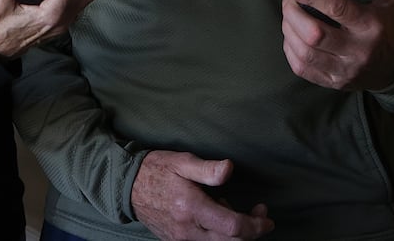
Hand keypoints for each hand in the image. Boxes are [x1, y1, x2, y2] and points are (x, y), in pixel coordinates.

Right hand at [131, 151, 273, 239]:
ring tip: (230, 209)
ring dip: (235, 235)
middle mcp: (187, 230)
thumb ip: (208, 169)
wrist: (127, 187)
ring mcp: (181, 240)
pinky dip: (219, 237)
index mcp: (191, 208)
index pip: (233, 227)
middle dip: (251, 231)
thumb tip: (230, 169)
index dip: (256, 225)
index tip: (266, 218)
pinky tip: (215, 218)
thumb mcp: (182, 162)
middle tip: (258, 212)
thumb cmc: (156, 170)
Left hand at [280, 0, 393, 90]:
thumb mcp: (392, 0)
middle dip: (294, 13)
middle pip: (314, 34)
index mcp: (371, 26)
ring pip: (305, 52)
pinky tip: (292, 34)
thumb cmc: (390, 28)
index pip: (337, 8)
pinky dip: (290, 49)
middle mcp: (357, 51)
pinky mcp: (332, 82)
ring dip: (289, 29)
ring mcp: (344, 70)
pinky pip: (302, 68)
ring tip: (289, 13)